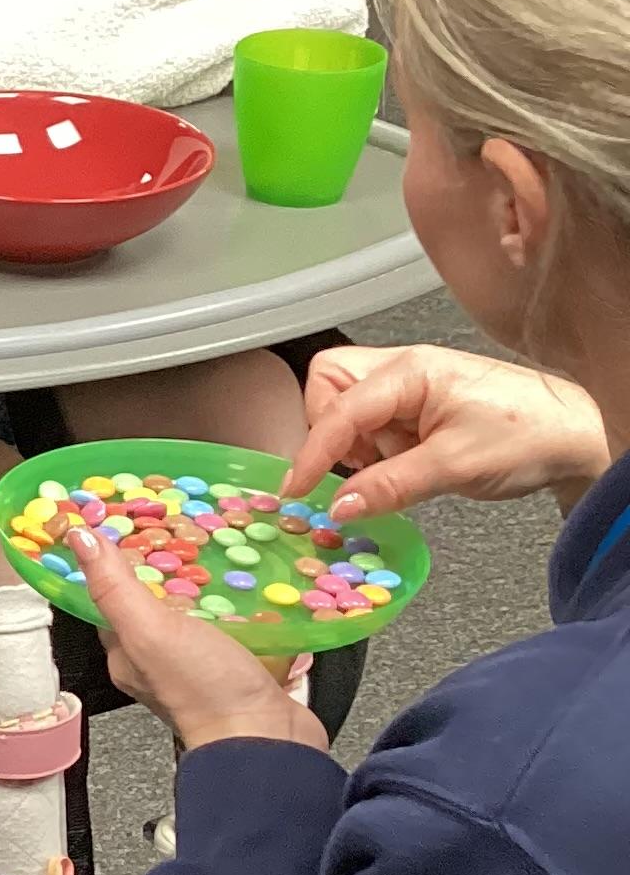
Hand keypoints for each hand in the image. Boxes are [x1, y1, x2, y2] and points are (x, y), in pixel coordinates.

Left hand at [76, 520, 327, 754]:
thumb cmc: (203, 689)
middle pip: (157, 600)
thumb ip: (115, 587)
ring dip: (211, 582)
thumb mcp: (148, 629)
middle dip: (169, 564)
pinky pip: (240, 626)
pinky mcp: (242, 665)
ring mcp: (203, 663)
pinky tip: (258, 581)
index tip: (124, 521)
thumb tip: (78, 538)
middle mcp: (160, 658)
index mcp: (128, 652)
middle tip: (183, 523)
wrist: (266, 740)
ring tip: (224, 542)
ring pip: (200, 611)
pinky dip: (247, 604)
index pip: (109, 597)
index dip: (113, 560)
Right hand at [284, 344, 609, 520]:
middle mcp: (404, 368)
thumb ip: (389, 485)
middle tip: (360, 464)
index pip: (338, 408)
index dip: (313, 451)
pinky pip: (373, 421)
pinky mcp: (417, 404)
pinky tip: (408, 461)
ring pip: (346, 403)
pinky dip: (376, 446)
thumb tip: (338, 505)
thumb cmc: (528, 435)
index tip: (299, 488)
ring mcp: (409, 384)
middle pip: (328, 383)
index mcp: (411, 371)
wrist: (575, 434)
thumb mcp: (454, 467)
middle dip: (330, 428)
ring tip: (396, 464)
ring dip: (356, 441)